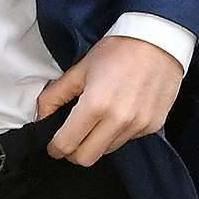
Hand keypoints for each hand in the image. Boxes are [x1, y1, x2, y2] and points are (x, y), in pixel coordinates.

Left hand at [35, 35, 182, 166]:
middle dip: (73, 152)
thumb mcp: (80, 68)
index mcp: (96, 104)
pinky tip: (118, 112)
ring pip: (107, 150)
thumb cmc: (119, 50)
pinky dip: (117, 133)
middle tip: (71, 138)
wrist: (157, 40)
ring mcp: (138, 125)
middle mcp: (118, 120)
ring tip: (97, 119)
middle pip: (86, 158)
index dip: (55, 147)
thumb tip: (41, 114)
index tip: (54, 145)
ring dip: (96, 142)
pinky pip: (127, 140)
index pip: (68, 144)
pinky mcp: (152, 126)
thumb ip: (56, 94)